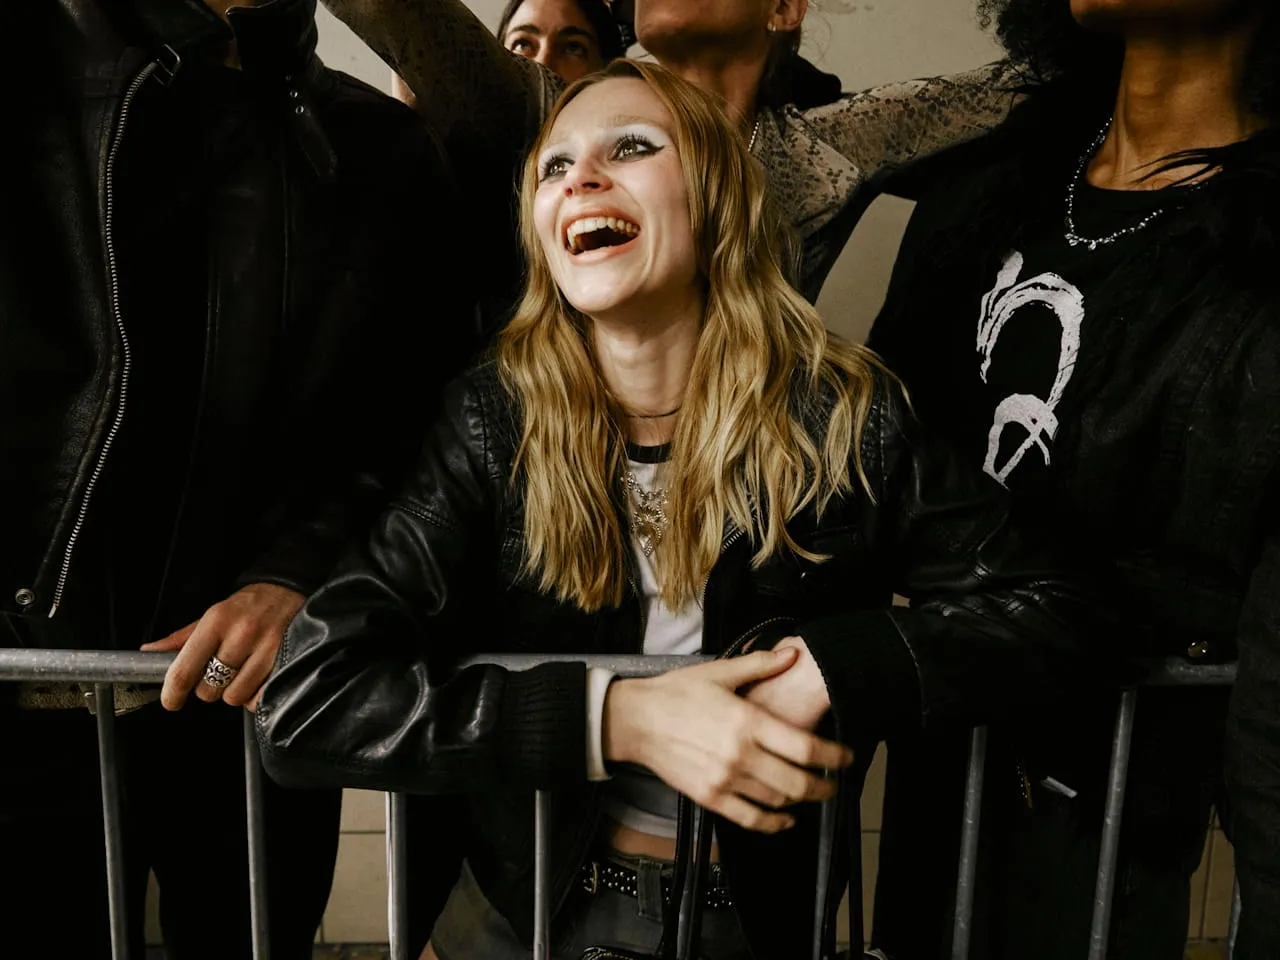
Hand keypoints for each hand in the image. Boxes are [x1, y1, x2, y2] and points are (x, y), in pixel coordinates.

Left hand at [142, 583, 304, 711]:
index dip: (173, 692)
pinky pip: (259, 698)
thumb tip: (149, 652)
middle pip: (210, 689)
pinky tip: (257, 678)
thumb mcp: (212, 616)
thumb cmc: (246, 607)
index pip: (185, 669)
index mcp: (217, 621)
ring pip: (235, 696)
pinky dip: (254, 696)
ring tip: (241, 672)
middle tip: (219, 671)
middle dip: (210, 687)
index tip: (171, 701)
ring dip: (234, 691)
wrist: (287, 591)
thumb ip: (181, 638)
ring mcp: (267, 647)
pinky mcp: (286, 660)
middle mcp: (242, 633)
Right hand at [603, 648, 852, 833]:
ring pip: (777, 800)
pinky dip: (773, 823)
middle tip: (835, 784)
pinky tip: (784, 819)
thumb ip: (760, 665)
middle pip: (798, 781)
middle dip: (824, 786)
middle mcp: (740, 753)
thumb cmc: (675, 693)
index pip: (805, 747)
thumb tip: (792, 655)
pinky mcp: (710, 796)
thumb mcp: (719, 672)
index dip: (834, 757)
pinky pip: (750, 818)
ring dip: (801, 801)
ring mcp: (725, 778)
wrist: (635, 720)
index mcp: (747, 720)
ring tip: (811, 794)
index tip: (846, 758)